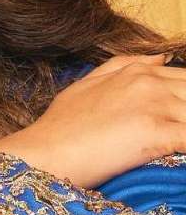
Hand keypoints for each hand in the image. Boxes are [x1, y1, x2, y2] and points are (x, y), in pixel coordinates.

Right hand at [0, 52, 185, 187]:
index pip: (185, 79)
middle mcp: (150, 83)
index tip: (176, 119)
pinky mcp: (156, 133)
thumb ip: (124, 67)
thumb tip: (159, 58)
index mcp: (137, 72)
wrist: (43, 153)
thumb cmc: (59, 127)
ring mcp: (155, 106)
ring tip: (176, 143)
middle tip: (175, 130)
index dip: (185, 101)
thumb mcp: (87, 84)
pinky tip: (181, 157)